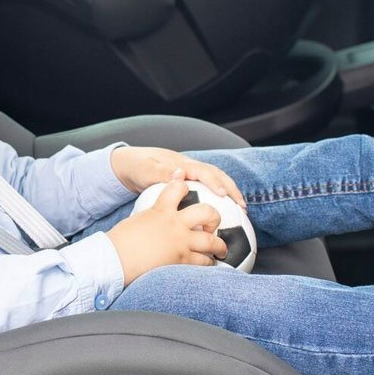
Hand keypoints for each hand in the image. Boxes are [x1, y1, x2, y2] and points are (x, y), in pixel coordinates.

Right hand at [106, 176, 227, 283]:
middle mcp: (175, 224)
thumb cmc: (119, 242)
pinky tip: (208, 265)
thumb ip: (152, 218)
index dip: (185, 187)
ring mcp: (181, 242)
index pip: (178, 188)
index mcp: (161, 210)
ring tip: (220, 249)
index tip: (188, 190)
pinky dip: (208, 263)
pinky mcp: (182, 261)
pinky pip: (203, 262)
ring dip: (219, 245)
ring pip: (211, 241)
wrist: (114, 259)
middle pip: (206, 212)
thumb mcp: (137, 221)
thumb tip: (154, 224)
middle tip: (213, 224)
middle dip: (214, 217)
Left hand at [110, 146, 243, 207]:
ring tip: (242, 210)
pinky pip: (209, 186)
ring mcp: (191, 173)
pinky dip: (221, 196)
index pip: (203, 172)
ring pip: (216, 180)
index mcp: (181, 164)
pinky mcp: (189, 180)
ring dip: (230, 192)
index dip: (215, 183)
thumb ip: (161, 172)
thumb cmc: (137, 167)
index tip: (224, 196)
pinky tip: (226, 211)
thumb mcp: (145, 170)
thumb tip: (180, 174)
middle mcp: (190, 167)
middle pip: (217, 175)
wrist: (131, 163)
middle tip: (242, 207)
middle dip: (232, 189)